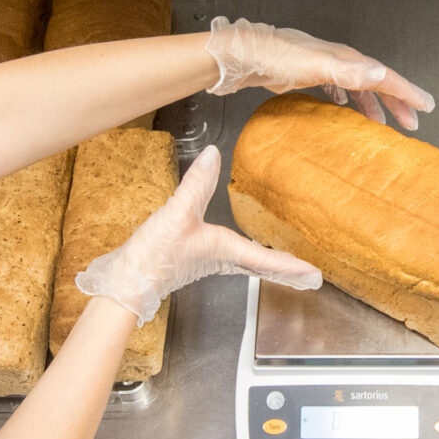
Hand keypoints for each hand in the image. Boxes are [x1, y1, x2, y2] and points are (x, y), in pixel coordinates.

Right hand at [76, 147, 321, 320]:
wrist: (124, 282)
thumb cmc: (153, 256)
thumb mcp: (176, 214)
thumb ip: (196, 185)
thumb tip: (214, 155)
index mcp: (222, 251)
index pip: (265, 259)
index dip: (291, 266)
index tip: (315, 275)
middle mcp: (219, 259)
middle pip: (260, 267)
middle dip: (285, 273)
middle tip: (310, 280)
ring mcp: (205, 262)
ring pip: (246, 264)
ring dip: (268, 267)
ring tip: (287, 268)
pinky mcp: (191, 260)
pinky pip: (229, 259)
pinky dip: (245, 259)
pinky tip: (241, 253)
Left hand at [204, 18, 434, 130]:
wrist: (240, 56)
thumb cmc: (273, 58)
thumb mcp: (314, 66)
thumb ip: (348, 72)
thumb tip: (381, 76)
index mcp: (345, 58)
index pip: (384, 76)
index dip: (407, 92)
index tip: (426, 106)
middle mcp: (337, 60)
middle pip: (375, 81)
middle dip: (397, 101)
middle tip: (413, 122)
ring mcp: (321, 67)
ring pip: (357, 87)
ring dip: (373, 104)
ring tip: (384, 124)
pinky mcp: (306, 75)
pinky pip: (337, 88)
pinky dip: (348, 100)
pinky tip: (343, 110)